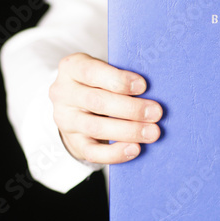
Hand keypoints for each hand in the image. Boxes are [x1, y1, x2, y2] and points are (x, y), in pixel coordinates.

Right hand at [48, 53, 162, 162]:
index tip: (143, 85)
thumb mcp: (103, 71)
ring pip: (96, 127)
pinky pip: (92, 151)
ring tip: (152, 132)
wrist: (75, 107)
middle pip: (97, 102)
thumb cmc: (98, 83)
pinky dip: (115, 153)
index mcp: (71, 68)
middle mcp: (63, 93)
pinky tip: (135, 149)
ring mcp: (66, 120)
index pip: (91, 72)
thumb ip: (121, 77)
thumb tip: (155, 90)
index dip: (118, 80)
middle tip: (156, 112)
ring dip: (128, 131)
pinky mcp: (73, 142)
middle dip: (130, 108)